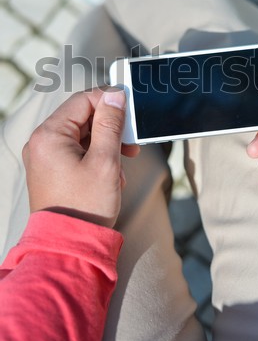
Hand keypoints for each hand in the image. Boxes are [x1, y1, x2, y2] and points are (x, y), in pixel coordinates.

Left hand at [22, 88, 139, 227]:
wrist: (69, 246)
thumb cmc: (85, 206)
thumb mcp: (105, 161)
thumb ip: (110, 124)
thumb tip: (115, 95)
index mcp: (49, 135)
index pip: (83, 100)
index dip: (110, 101)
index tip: (131, 109)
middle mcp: (41, 142)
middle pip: (82, 117)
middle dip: (110, 126)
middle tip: (132, 139)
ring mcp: (44, 157)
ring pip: (81, 134)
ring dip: (106, 143)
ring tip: (124, 160)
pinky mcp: (51, 170)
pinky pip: (76, 150)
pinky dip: (96, 156)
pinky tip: (111, 173)